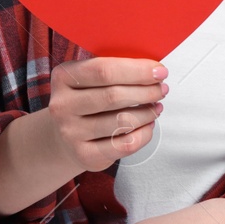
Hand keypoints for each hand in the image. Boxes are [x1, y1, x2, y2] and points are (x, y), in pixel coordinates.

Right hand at [42, 56, 167, 172]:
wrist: (64, 135)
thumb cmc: (86, 100)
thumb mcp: (88, 78)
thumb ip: (113, 70)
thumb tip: (153, 68)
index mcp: (63, 77)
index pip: (103, 70)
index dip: (136, 70)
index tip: (159, 70)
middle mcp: (62, 105)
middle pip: (113, 96)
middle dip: (146, 91)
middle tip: (162, 89)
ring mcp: (71, 132)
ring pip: (122, 121)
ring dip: (148, 113)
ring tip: (156, 107)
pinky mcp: (84, 154)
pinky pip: (125, 144)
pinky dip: (144, 134)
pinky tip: (148, 125)